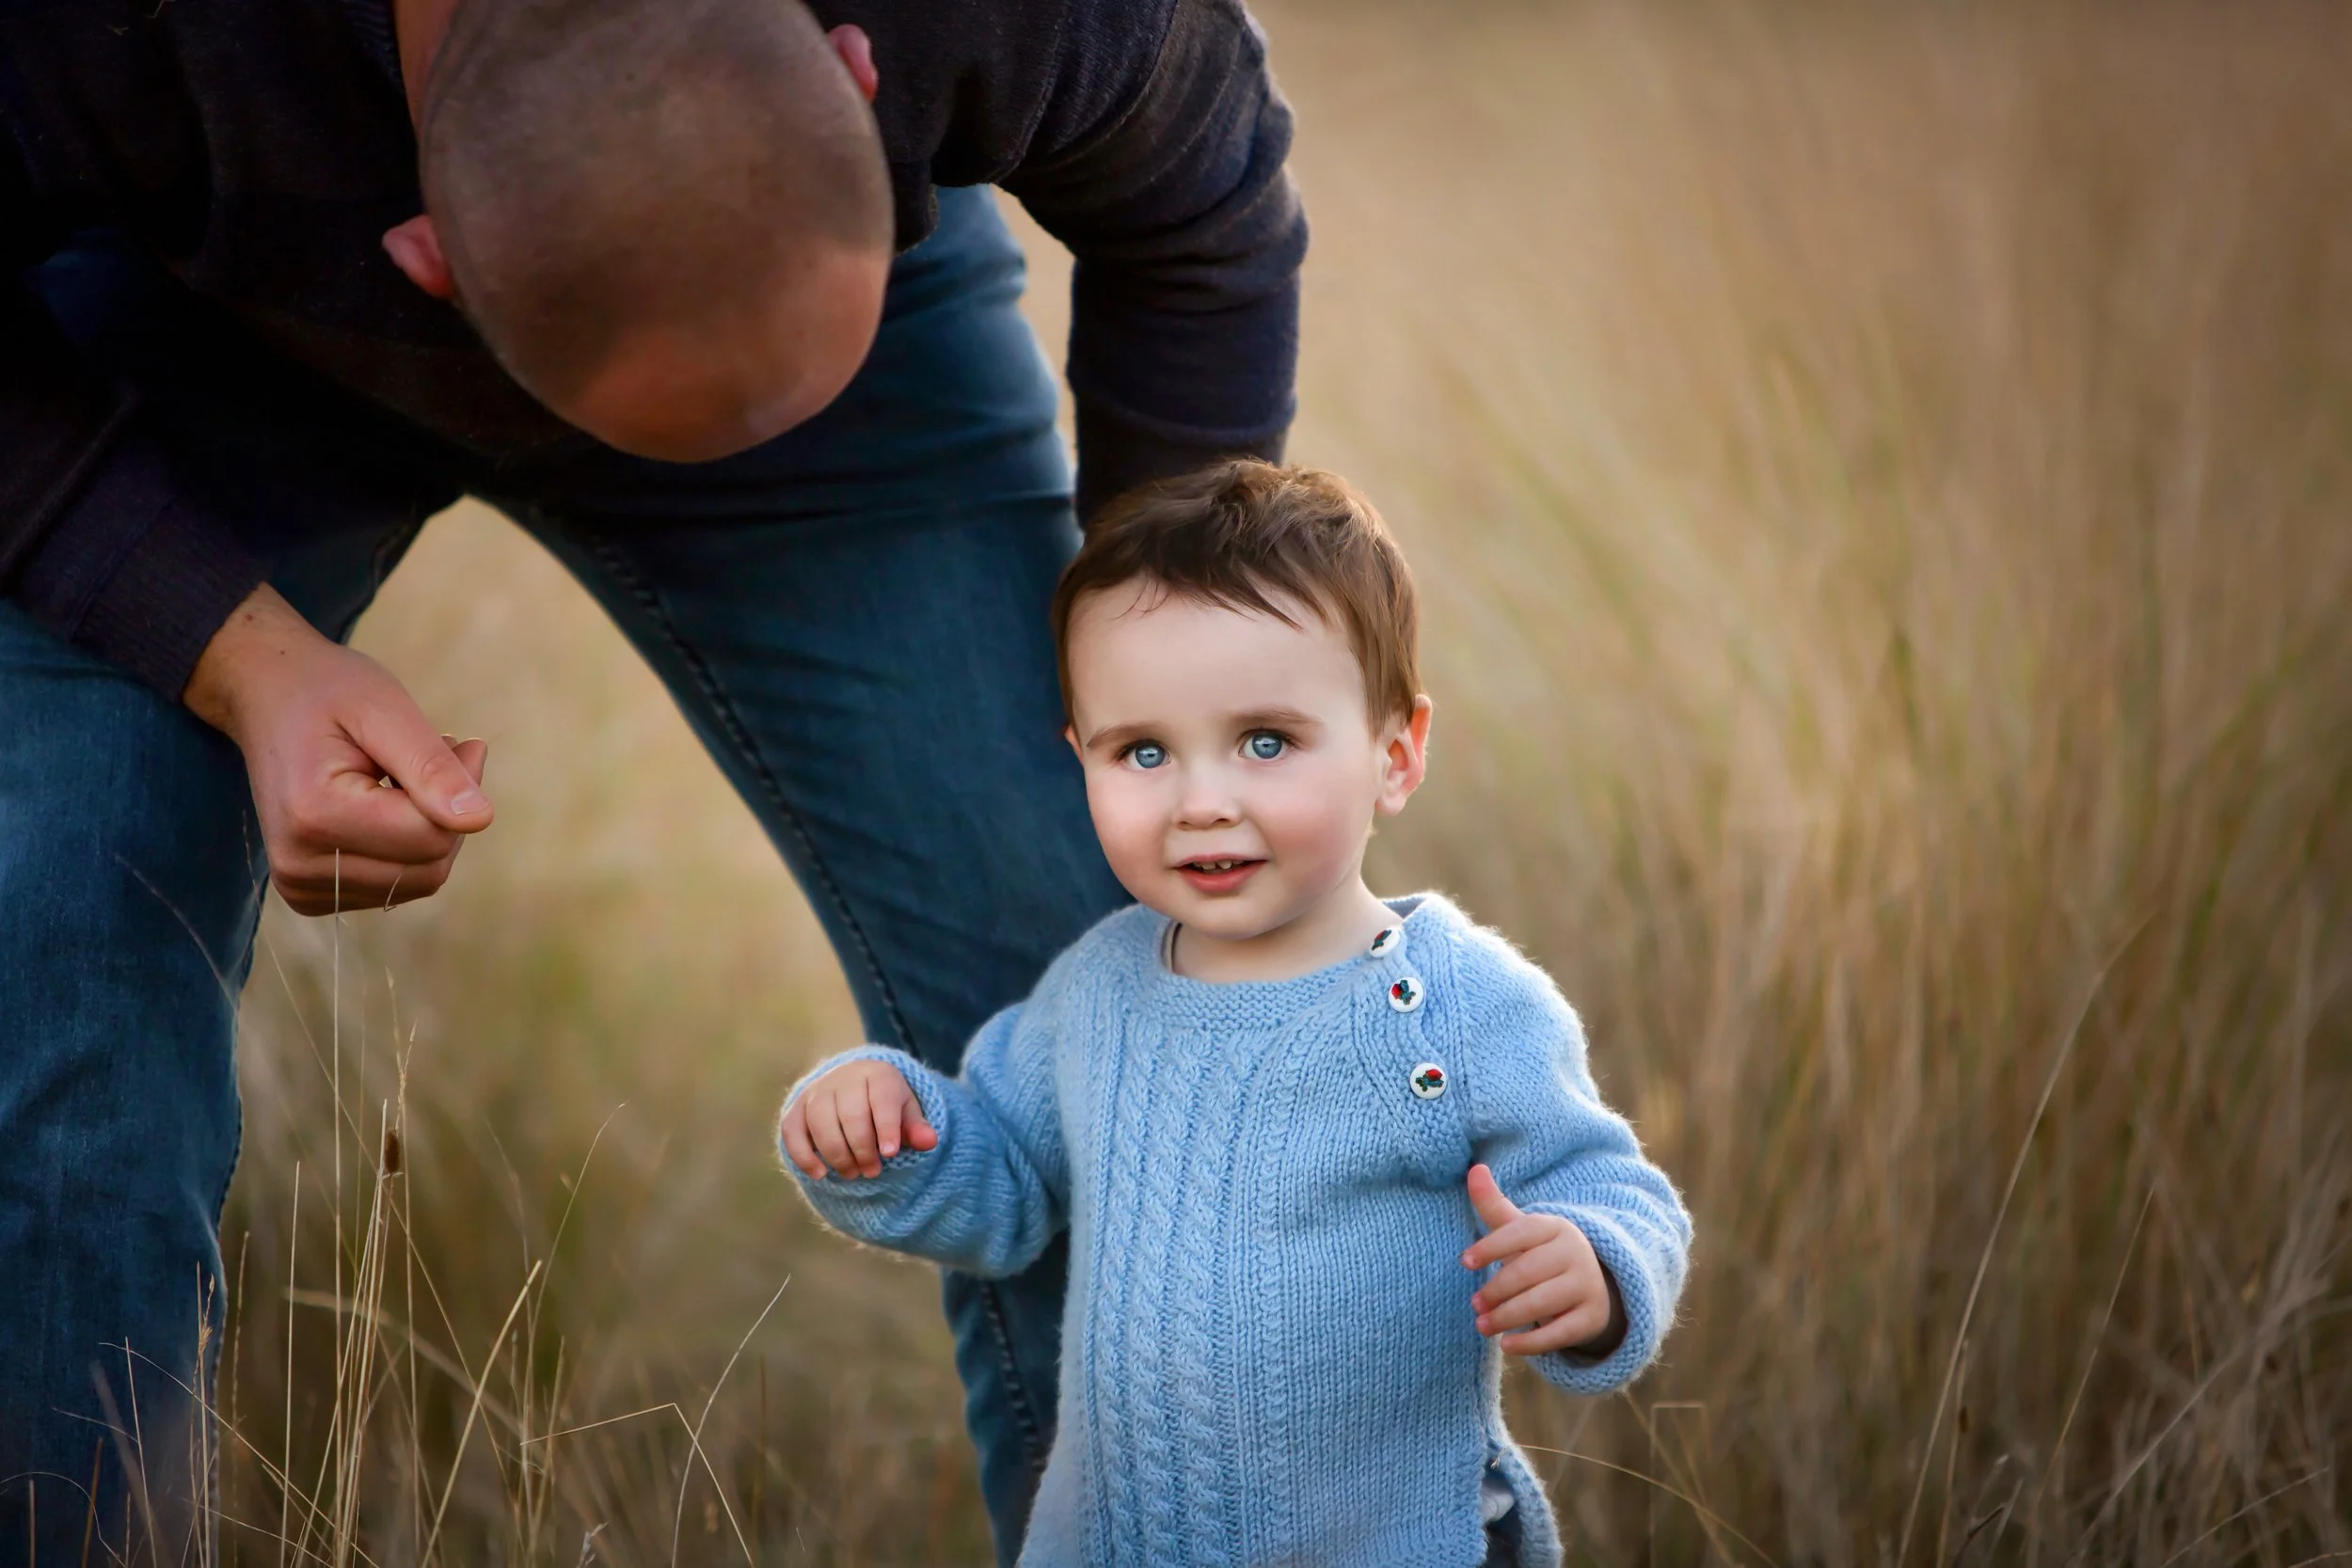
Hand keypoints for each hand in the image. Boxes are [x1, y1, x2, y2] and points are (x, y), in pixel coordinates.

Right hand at [184, 584, 493, 914]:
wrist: (265, 696)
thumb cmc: (326, 692)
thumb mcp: (384, 709)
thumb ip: (430, 766)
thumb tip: (478, 820)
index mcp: (314, 816)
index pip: (431, 837)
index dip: (463, 790)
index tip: (463, 744)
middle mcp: (299, 865)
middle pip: (429, 867)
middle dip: (448, 814)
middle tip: (441, 754)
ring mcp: (299, 887)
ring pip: (418, 881)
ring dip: (430, 830)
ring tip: (406, 776)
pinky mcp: (309, 893)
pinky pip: (394, 886)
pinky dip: (406, 848)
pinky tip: (387, 804)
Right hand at [780, 1058, 937, 1179]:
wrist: (854, 1087)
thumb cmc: (885, 1105)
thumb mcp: (906, 1113)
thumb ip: (916, 1128)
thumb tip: (929, 1141)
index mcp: (878, 1074)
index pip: (882, 1099)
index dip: (886, 1127)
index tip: (890, 1153)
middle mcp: (844, 1078)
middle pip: (851, 1115)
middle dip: (863, 1149)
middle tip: (873, 1171)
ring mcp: (817, 1092)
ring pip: (821, 1123)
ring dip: (837, 1155)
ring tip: (853, 1173)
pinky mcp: (796, 1108)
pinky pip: (793, 1131)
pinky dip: (804, 1155)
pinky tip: (819, 1174)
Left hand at [1461, 1163, 1612, 1354]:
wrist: (1590, 1284)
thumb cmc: (1541, 1254)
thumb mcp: (1521, 1230)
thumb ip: (1494, 1205)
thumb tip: (1475, 1169)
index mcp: (1555, 1227)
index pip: (1520, 1233)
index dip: (1490, 1246)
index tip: (1464, 1261)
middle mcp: (1575, 1253)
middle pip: (1528, 1271)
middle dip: (1496, 1290)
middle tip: (1474, 1304)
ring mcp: (1587, 1285)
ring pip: (1542, 1302)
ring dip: (1507, 1317)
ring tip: (1483, 1325)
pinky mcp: (1591, 1317)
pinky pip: (1560, 1333)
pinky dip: (1532, 1342)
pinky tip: (1507, 1346)